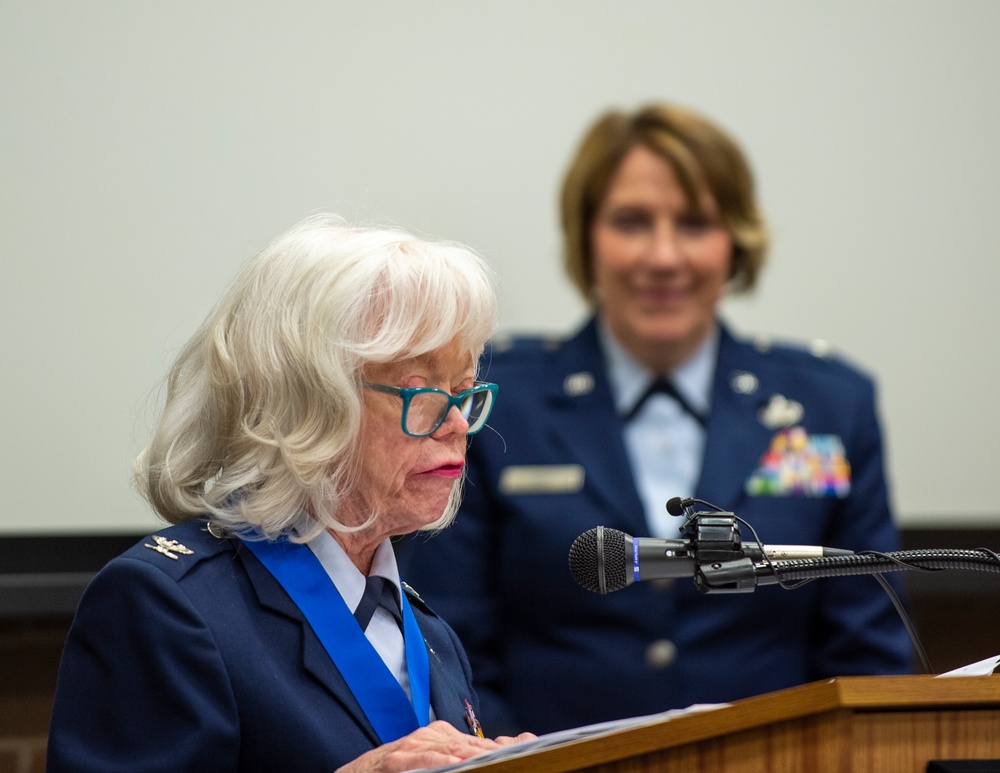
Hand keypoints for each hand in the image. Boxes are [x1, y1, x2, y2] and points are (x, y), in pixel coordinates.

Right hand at [334, 720, 534, 772]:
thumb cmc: (398, 772)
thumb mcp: (431, 762)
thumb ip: (457, 756)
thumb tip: (496, 752)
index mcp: (441, 737)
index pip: (481, 744)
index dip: (505, 749)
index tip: (527, 749)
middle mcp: (430, 737)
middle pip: (473, 746)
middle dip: (498, 753)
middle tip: (521, 755)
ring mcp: (414, 746)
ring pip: (454, 751)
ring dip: (477, 756)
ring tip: (499, 759)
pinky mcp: (398, 759)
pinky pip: (426, 761)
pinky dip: (444, 763)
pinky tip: (460, 765)